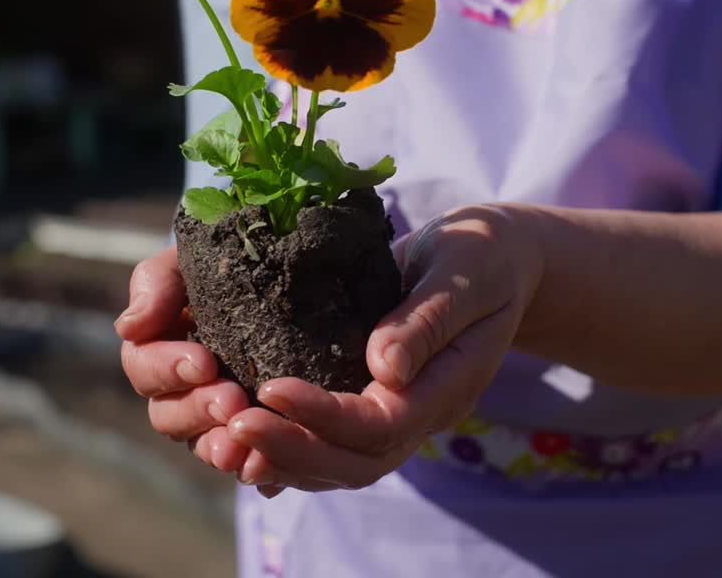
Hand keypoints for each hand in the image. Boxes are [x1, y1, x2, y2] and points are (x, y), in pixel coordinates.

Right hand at [116, 247, 252, 473]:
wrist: (290, 272)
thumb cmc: (230, 263)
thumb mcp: (191, 260)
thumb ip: (157, 284)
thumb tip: (129, 327)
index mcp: (159, 348)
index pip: (145, 368)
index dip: (168, 369)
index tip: (204, 363)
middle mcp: (180, 389)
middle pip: (169, 415)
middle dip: (197, 410)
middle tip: (231, 401)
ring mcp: (215, 417)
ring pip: (202, 444)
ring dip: (217, 447)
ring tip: (241, 448)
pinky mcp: (255, 434)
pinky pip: (245, 461)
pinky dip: (252, 468)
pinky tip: (265, 471)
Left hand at [225, 205, 541, 496]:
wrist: (495, 260)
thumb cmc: (483, 256)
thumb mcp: (464, 274)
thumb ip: (426, 320)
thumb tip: (383, 367)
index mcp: (446, 389)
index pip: (379, 425)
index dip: (324, 416)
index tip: (271, 388)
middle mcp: (418, 415)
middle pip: (353, 462)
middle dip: (291, 449)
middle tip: (233, 424)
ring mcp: (395, 414)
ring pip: (336, 466)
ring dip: (281, 459)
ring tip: (225, 439)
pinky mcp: (370, 402)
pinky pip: (327, 445)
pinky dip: (285, 451)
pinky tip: (242, 446)